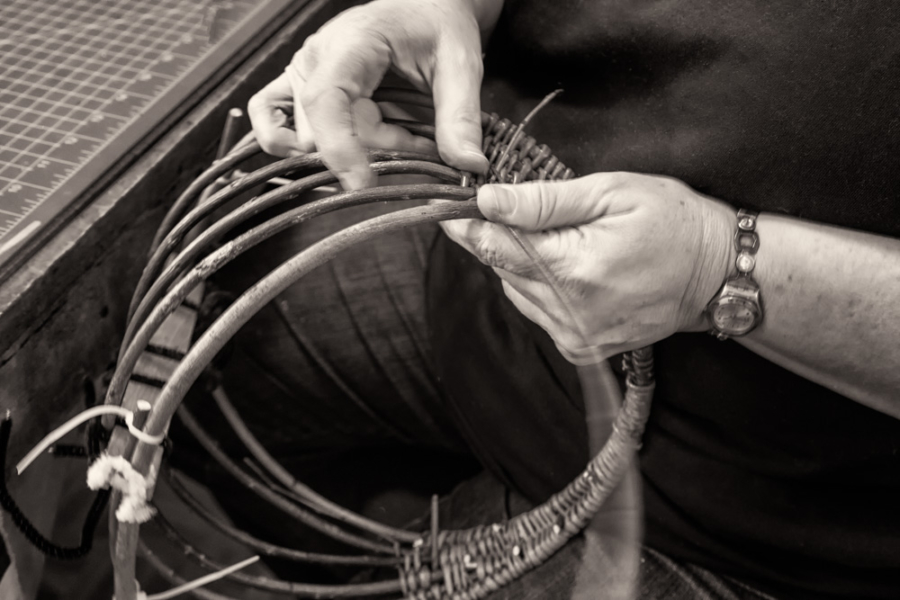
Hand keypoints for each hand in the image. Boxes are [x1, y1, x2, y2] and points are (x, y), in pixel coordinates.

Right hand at [247, 0, 498, 189]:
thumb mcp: (461, 64)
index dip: (339, 147)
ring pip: (312, 137)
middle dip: (380, 146)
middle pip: (326, 129)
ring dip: (361, 147)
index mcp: (352, 43)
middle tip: (422, 138)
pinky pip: (271, 120)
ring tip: (399, 130)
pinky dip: (296, 144)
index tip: (363, 182)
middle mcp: (316, 57)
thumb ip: (461, 116)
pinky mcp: (298, 87)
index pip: (327, 100)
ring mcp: (302, 73)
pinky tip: (342, 148)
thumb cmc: (436, 26)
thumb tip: (469, 165)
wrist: (424, 8)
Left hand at [441, 173, 736, 361]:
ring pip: (515, 291)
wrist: (716, 273)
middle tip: (508, 208)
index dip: (467, 224)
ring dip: (519, 263)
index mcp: (573, 270)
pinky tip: (565, 266)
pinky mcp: (581, 347)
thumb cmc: (672, 221)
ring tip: (553, 237)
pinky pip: (536, 311)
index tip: (448, 207)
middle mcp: (568, 312)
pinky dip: (538, 286)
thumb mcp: (611, 194)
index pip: (495, 246)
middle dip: (498, 237)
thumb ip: (544, 201)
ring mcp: (575, 335)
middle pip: (501, 269)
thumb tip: (488, 200)